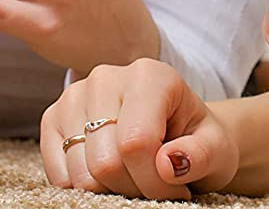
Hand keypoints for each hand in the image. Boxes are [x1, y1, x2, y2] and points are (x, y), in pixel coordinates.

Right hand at [40, 58, 237, 197]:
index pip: (136, 143)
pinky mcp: (52, 119)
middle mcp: (106, 78)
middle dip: (134, 189)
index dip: (155, 182)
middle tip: (156, 188)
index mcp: (149, 75)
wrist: (176, 132)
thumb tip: (168, 163)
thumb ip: (202, 155)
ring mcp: (73, 96)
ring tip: (136, 178)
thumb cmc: (197, 139)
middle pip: (105, 162)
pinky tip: (110, 175)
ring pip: (81, 174)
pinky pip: (59, 175)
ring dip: (111, 191)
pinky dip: (85, 188)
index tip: (176, 191)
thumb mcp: (216, 148)